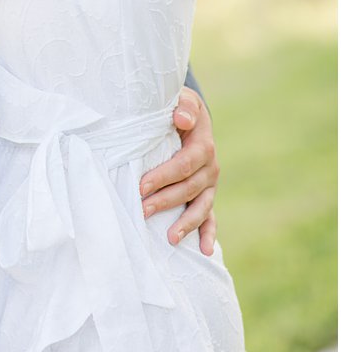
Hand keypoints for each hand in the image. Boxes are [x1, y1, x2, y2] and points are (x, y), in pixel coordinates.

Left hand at [140, 86, 218, 252]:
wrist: (188, 114)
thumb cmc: (177, 108)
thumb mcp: (181, 100)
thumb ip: (182, 106)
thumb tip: (181, 118)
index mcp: (203, 146)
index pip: (183, 164)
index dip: (163, 175)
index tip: (141, 185)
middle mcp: (210, 168)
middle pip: (189, 188)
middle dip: (165, 200)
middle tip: (142, 210)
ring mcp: (210, 184)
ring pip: (200, 207)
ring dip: (186, 224)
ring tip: (170, 239)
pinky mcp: (207, 195)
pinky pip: (211, 217)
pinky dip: (209, 234)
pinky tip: (206, 252)